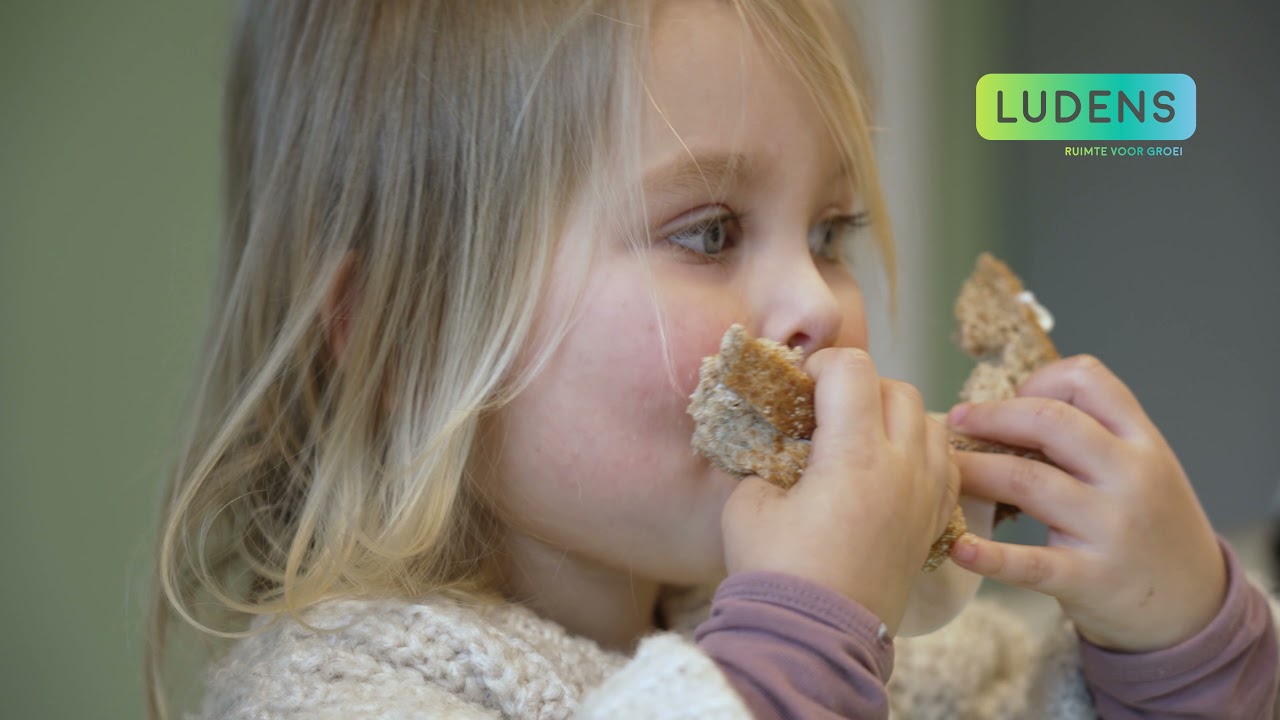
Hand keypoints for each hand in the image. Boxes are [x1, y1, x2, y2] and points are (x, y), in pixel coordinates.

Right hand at [721, 347, 960, 634]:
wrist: (814, 639)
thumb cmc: (776, 572)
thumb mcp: (748, 502)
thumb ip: (768, 458)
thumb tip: (778, 441)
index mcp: (855, 455)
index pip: (853, 368)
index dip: (820, 365)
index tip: (800, 387)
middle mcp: (902, 468)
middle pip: (899, 388)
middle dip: (860, 386)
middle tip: (827, 409)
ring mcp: (926, 497)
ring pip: (932, 423)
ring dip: (897, 416)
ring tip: (862, 436)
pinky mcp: (933, 524)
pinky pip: (947, 466)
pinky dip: (922, 453)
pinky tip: (890, 469)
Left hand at [946, 354, 1225, 651]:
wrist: (1193, 607)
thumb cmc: (1151, 525)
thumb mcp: (1143, 468)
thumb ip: (1094, 435)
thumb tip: (1011, 407)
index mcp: (1142, 442)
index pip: (1088, 381)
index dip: (1040, 381)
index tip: (1013, 397)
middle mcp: (1131, 477)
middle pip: (1050, 422)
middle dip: (992, 417)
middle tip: (955, 423)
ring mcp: (1112, 529)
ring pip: (1028, 482)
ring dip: (975, 471)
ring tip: (945, 471)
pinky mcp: (1090, 580)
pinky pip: (1031, 563)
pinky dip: (990, 556)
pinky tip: (960, 547)